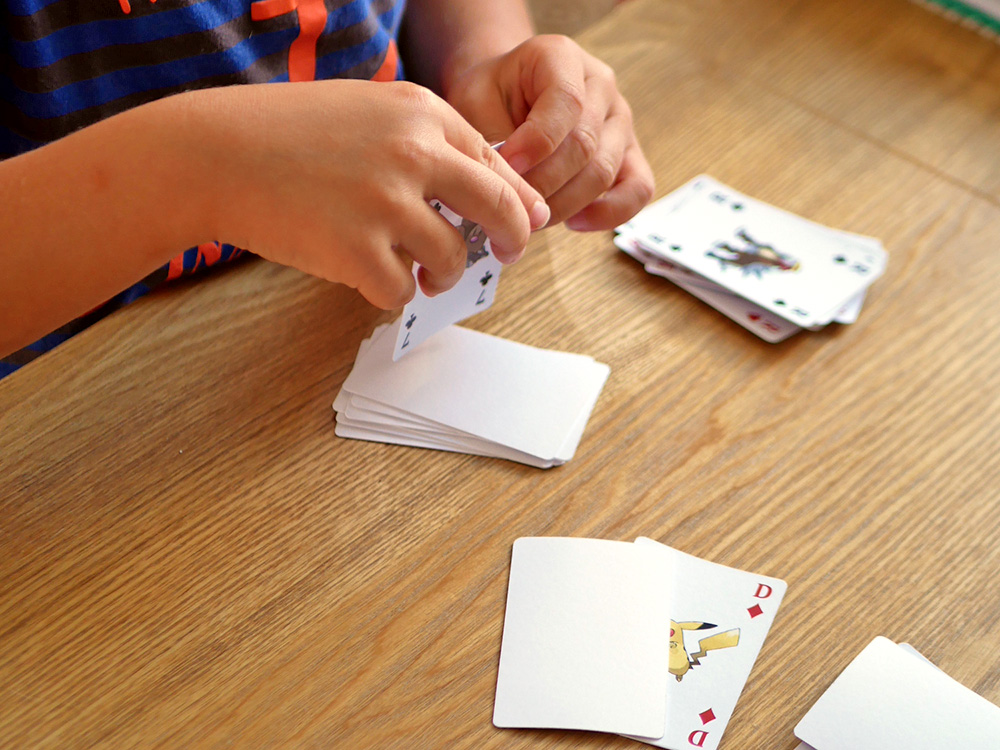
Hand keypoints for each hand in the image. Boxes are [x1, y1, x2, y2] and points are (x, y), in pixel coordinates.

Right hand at [179, 80, 548, 308]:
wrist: (215, 153)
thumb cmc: (290, 135)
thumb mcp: (370, 114)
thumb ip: (430, 146)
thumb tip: (491, 197)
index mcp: (422, 112)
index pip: (498, 164)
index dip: (515, 202)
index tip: (517, 224)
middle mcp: (414, 152)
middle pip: (499, 210)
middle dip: (512, 241)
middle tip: (504, 256)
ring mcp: (386, 203)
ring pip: (450, 259)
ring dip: (440, 275)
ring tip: (418, 273)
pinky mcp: (356, 251)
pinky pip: (400, 291)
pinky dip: (390, 292)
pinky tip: (366, 274)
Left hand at [446, 35, 653, 230]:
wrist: (503, 98)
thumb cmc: (489, 99)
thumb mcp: (474, 103)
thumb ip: (492, 138)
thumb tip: (508, 187)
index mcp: (561, 57)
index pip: (566, 101)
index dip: (538, 142)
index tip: (508, 167)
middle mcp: (600, 85)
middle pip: (585, 144)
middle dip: (545, 183)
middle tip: (513, 206)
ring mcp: (619, 121)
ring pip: (604, 171)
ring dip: (564, 203)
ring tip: (531, 216)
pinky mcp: (629, 155)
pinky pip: (637, 189)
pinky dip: (609, 213)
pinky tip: (573, 222)